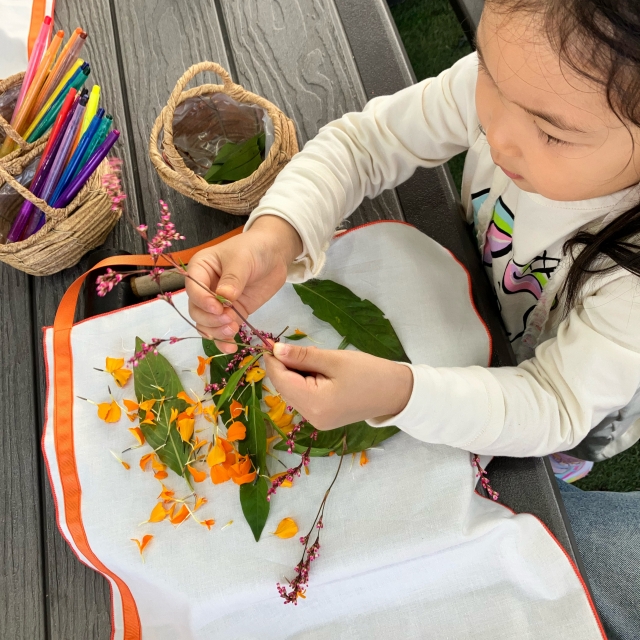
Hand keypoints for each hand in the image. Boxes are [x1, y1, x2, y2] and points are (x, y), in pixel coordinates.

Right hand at [186, 216, 302, 352]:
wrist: (275, 254)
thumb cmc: (254, 249)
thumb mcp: (242, 259)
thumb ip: (233, 279)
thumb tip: (224, 298)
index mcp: (200, 268)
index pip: (193, 289)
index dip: (203, 301)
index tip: (218, 308)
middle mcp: (204, 287)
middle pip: (197, 310)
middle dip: (211, 319)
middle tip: (230, 320)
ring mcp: (217, 302)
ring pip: (206, 323)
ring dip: (217, 331)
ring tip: (234, 331)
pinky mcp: (232, 313)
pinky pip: (222, 329)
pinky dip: (224, 340)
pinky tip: (232, 347)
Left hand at [263, 343, 412, 429]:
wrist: (396, 392)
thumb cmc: (369, 372)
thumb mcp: (334, 360)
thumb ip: (302, 356)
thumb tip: (275, 350)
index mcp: (314, 404)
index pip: (280, 380)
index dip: (273, 360)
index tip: (271, 340)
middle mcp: (311, 418)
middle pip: (284, 387)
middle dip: (285, 366)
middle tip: (299, 347)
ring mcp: (317, 421)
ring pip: (292, 392)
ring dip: (296, 373)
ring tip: (317, 359)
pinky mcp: (323, 419)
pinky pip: (304, 398)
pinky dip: (305, 382)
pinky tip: (319, 371)